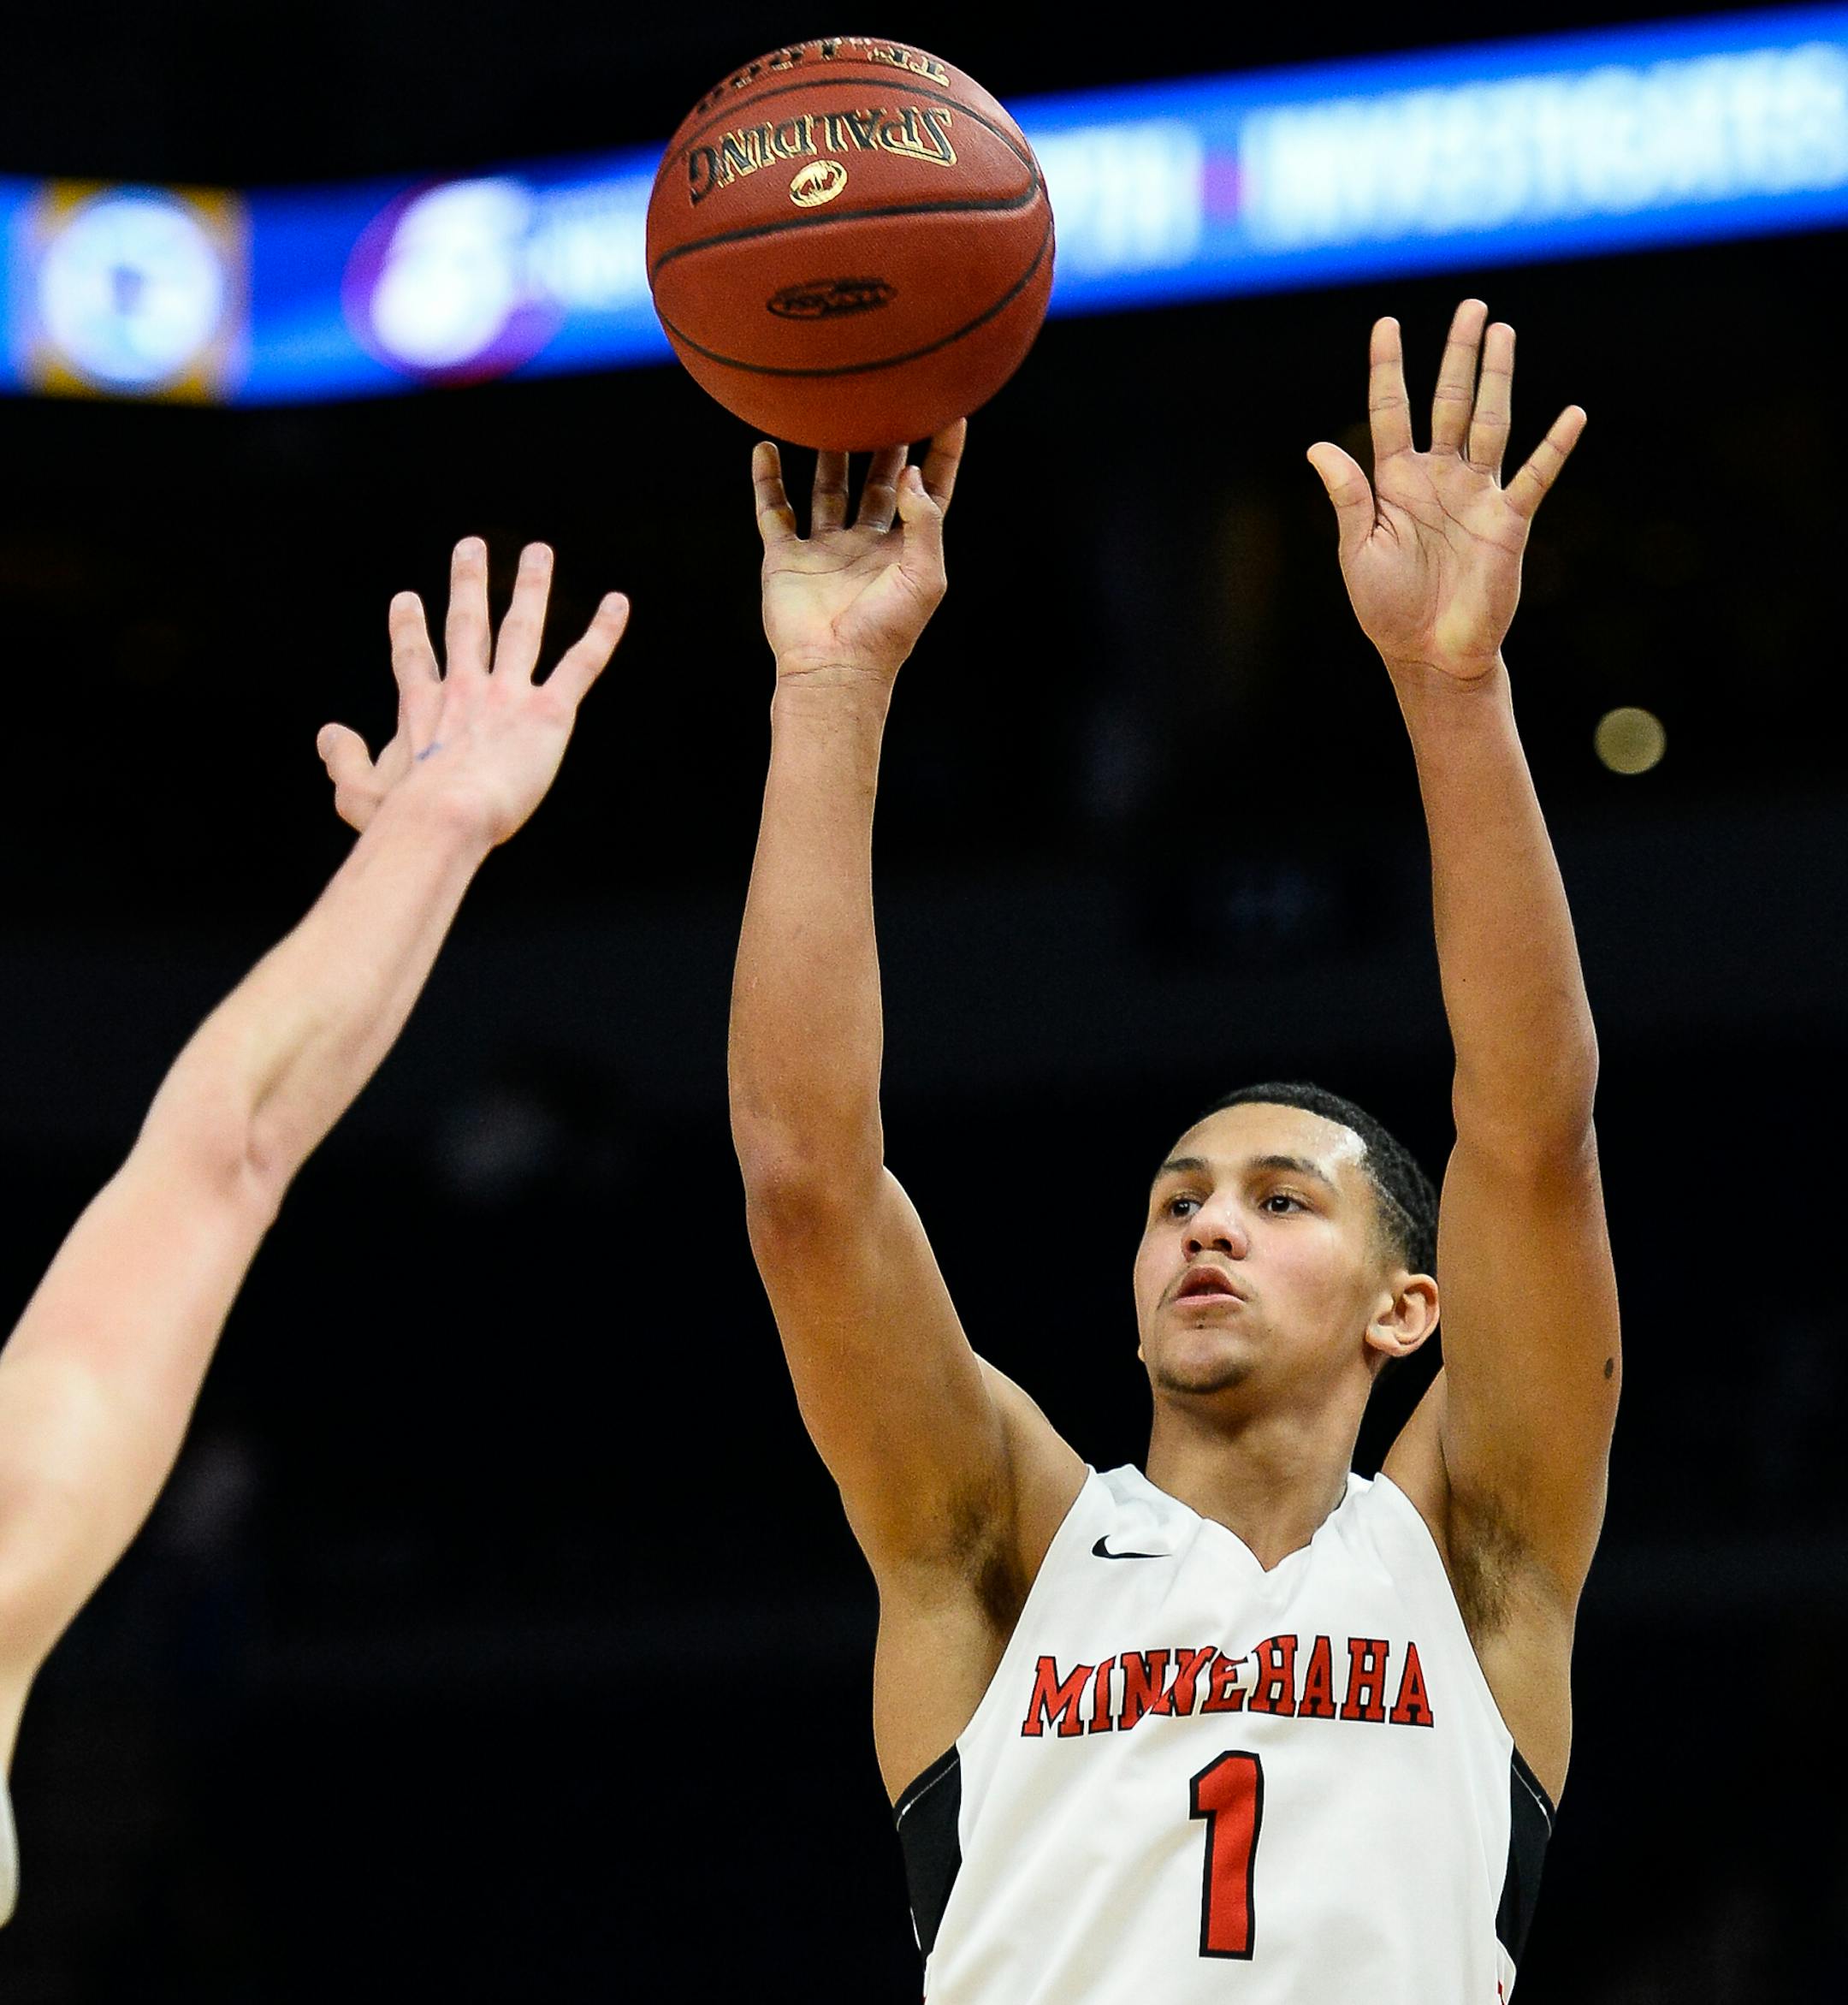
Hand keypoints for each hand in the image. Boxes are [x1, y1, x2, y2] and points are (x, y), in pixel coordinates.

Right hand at [317, 538, 627, 842]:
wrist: (442, 817)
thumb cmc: (400, 818)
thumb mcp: (356, 793)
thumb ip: (341, 760)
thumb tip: (328, 733)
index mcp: (422, 709)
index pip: (414, 658)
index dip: (409, 628)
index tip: (406, 598)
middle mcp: (465, 689)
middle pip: (466, 625)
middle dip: (469, 584)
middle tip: (471, 547)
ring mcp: (507, 694)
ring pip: (522, 628)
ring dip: (530, 587)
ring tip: (539, 552)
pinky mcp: (547, 711)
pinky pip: (581, 663)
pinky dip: (601, 632)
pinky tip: (618, 603)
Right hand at [753, 424, 964, 683]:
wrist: (833, 669)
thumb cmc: (887, 631)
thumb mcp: (925, 575)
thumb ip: (923, 521)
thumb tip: (910, 472)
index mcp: (905, 550)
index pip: (929, 492)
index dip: (942, 454)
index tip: (951, 411)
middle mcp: (866, 545)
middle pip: (877, 481)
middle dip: (884, 442)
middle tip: (886, 396)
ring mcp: (825, 550)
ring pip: (828, 487)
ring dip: (828, 451)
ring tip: (828, 408)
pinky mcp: (786, 557)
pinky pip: (774, 510)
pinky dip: (767, 480)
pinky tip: (765, 447)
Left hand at [1307, 301, 1583, 682]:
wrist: (1429, 654)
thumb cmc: (1386, 608)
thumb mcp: (1357, 551)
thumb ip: (1348, 497)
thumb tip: (1318, 446)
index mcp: (1394, 483)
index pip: (1390, 412)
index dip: (1388, 369)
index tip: (1387, 324)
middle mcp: (1438, 479)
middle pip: (1449, 402)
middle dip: (1458, 355)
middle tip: (1472, 306)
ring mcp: (1475, 495)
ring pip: (1490, 422)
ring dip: (1498, 378)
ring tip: (1504, 332)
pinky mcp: (1508, 521)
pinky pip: (1534, 476)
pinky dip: (1553, 447)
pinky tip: (1571, 414)